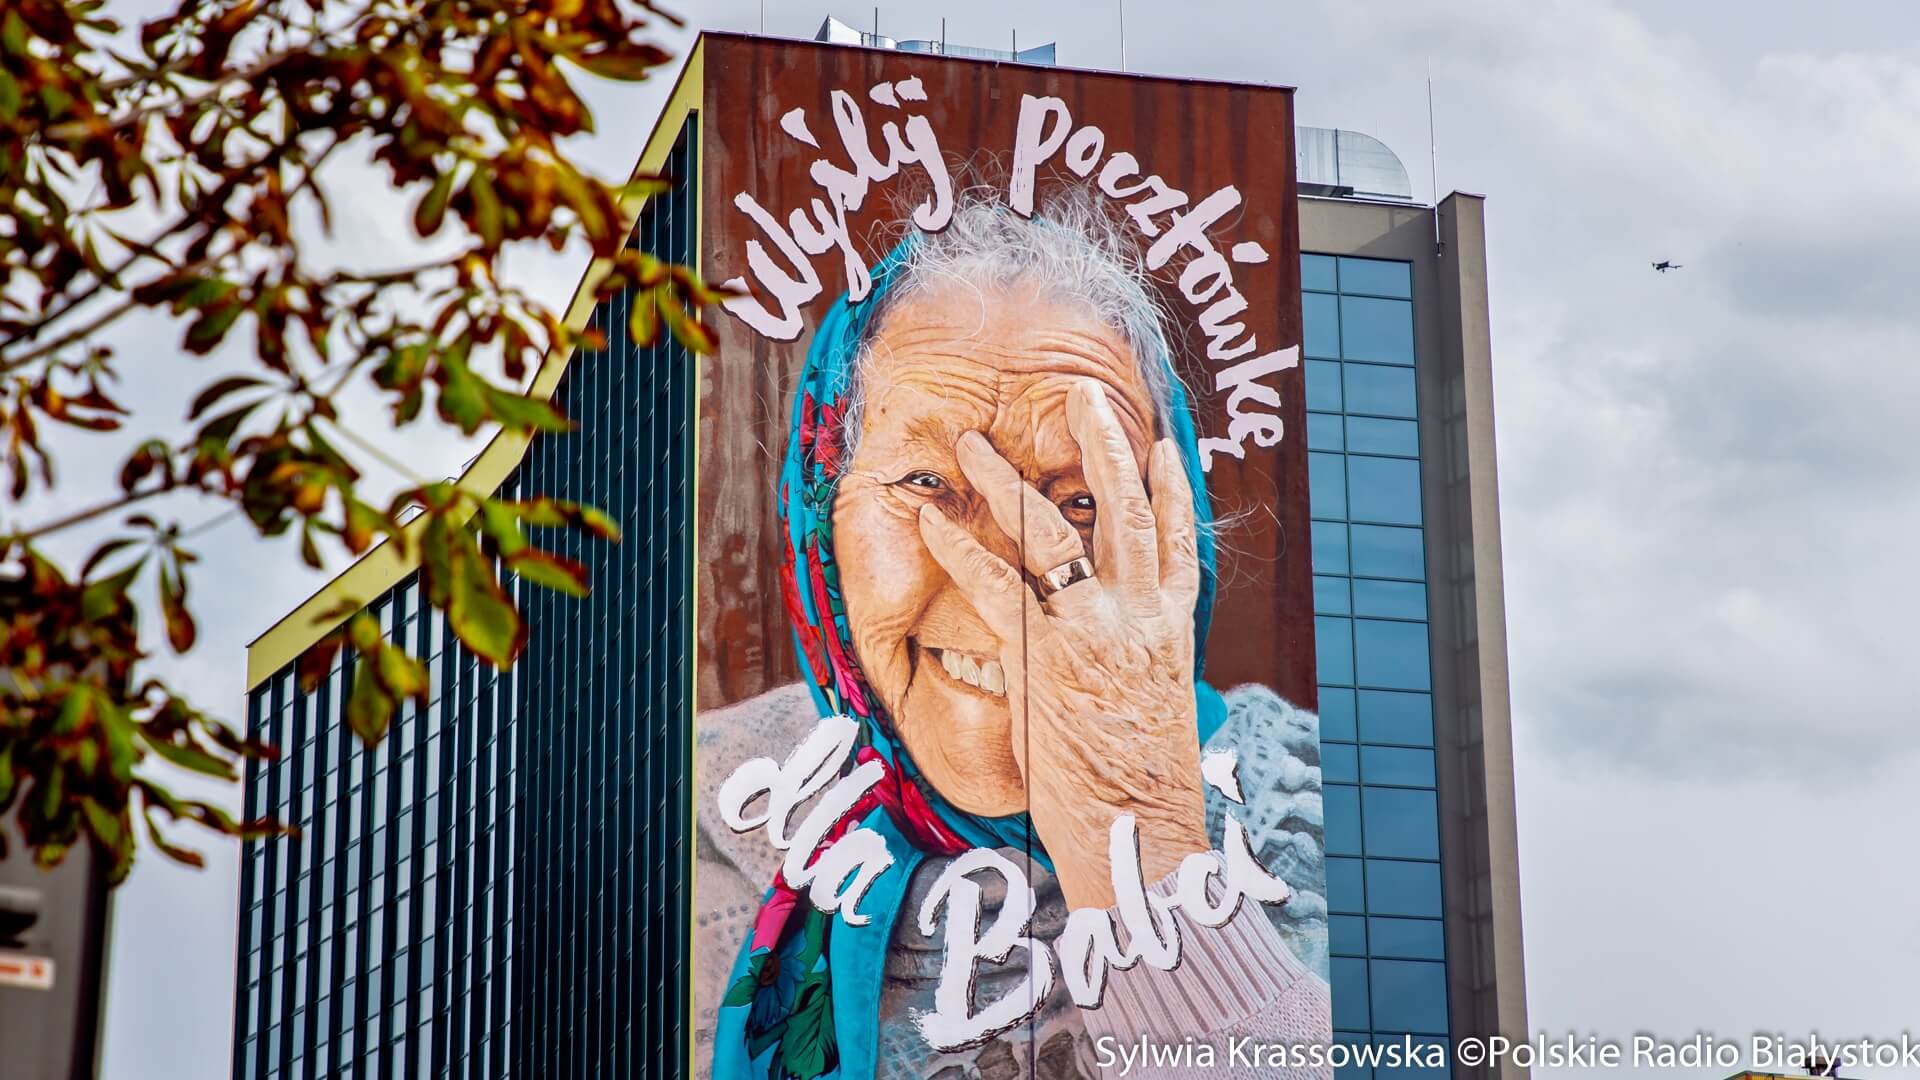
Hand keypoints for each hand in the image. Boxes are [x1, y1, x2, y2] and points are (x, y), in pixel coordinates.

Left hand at [916, 380, 1207, 908]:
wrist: (1143, 837)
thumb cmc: (1144, 796)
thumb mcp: (1154, 716)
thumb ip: (1132, 672)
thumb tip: (1107, 668)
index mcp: (1172, 631)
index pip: (1176, 542)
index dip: (1170, 488)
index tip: (1162, 444)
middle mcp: (1140, 616)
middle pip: (1127, 510)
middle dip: (1106, 446)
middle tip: (1085, 397)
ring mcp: (1097, 628)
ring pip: (1054, 532)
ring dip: (1010, 482)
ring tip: (976, 445)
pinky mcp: (1049, 653)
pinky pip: (998, 587)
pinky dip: (961, 551)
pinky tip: (934, 522)